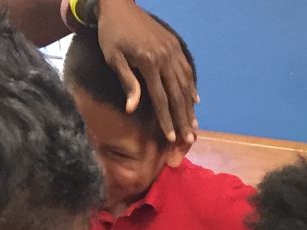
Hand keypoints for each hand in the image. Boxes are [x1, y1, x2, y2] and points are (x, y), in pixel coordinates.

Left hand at [97, 0, 198, 144]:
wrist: (119, 5)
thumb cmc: (111, 34)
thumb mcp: (113, 58)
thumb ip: (127, 82)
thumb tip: (132, 109)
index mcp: (148, 62)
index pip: (160, 99)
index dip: (166, 120)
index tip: (171, 138)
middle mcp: (164, 57)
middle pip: (177, 95)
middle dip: (183, 119)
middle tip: (189, 139)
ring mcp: (172, 50)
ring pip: (185, 84)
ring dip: (190, 107)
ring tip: (194, 125)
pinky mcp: (174, 45)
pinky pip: (186, 69)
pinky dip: (192, 86)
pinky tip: (195, 100)